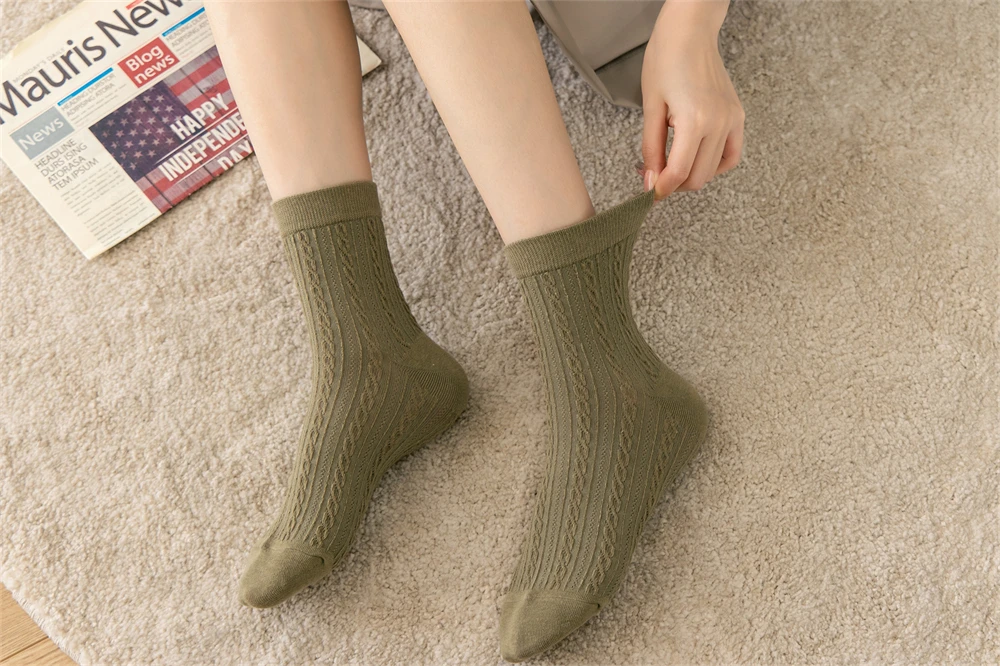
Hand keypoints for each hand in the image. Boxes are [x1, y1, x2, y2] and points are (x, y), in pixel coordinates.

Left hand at [638, 1, 743, 200]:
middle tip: (654, 176)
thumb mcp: (650, 107)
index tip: (649, 193)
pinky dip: (714, 165)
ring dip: (691, 175)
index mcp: (695, 120)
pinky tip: (696, 159)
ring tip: (671, 164)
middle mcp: (719, 123)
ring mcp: (732, 120)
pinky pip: (731, 155)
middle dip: (674, 184)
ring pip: (713, 170)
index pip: (679, 172)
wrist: (690, 32)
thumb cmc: (666, 60)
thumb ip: (651, 149)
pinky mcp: (738, 116)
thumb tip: (650, 180)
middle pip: (697, 178)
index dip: (661, 188)